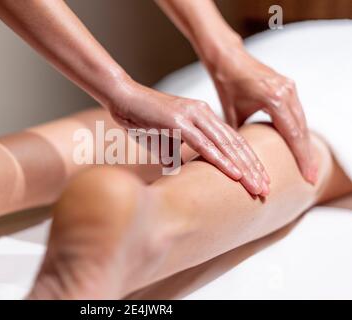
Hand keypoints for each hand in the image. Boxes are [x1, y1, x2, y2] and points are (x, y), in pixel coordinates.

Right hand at [108, 81, 269, 195]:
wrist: (122, 98)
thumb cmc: (143, 119)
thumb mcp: (167, 139)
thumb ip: (178, 153)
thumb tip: (180, 169)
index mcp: (204, 116)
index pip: (233, 141)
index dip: (249, 162)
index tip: (260, 180)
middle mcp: (203, 114)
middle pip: (236, 144)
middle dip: (254, 169)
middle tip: (267, 190)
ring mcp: (192, 116)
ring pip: (226, 145)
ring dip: (244, 168)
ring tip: (258, 187)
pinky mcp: (178, 122)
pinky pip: (204, 144)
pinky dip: (221, 160)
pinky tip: (235, 174)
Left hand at [211, 47, 316, 183]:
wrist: (228, 58)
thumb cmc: (226, 84)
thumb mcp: (232, 113)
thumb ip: (240, 136)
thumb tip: (240, 160)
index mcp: (274, 98)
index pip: (292, 134)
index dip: (301, 158)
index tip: (307, 177)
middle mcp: (287, 91)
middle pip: (302, 130)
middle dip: (307, 156)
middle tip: (311, 179)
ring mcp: (290, 88)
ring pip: (302, 122)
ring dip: (304, 144)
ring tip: (307, 167)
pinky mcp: (288, 87)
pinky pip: (296, 113)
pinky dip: (298, 131)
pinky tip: (298, 146)